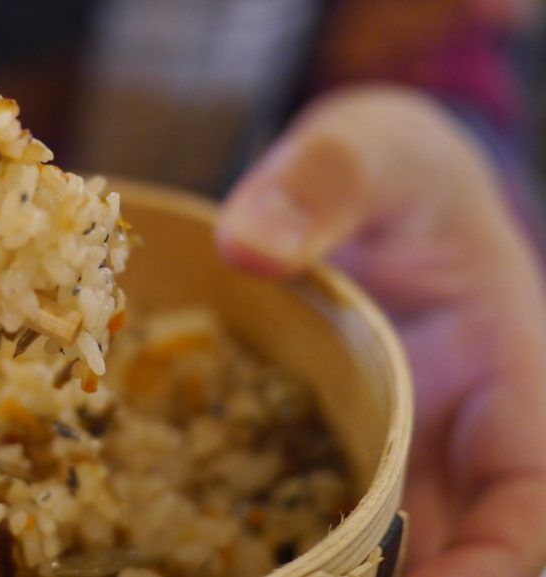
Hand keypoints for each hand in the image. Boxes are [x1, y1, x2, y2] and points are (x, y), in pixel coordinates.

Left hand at [215, 85, 545, 576]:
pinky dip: (283, 540)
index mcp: (507, 375)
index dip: (490, 564)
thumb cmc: (391, 163)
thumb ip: (323, 182)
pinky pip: (313, 508)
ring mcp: (393, 445)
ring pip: (380, 545)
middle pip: (453, 548)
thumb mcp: (368, 151)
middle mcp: (456, 432)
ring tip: (242, 571)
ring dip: (327, 570)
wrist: (359, 179)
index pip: (527, 502)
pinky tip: (211, 549)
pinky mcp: (331, 440)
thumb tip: (251, 245)